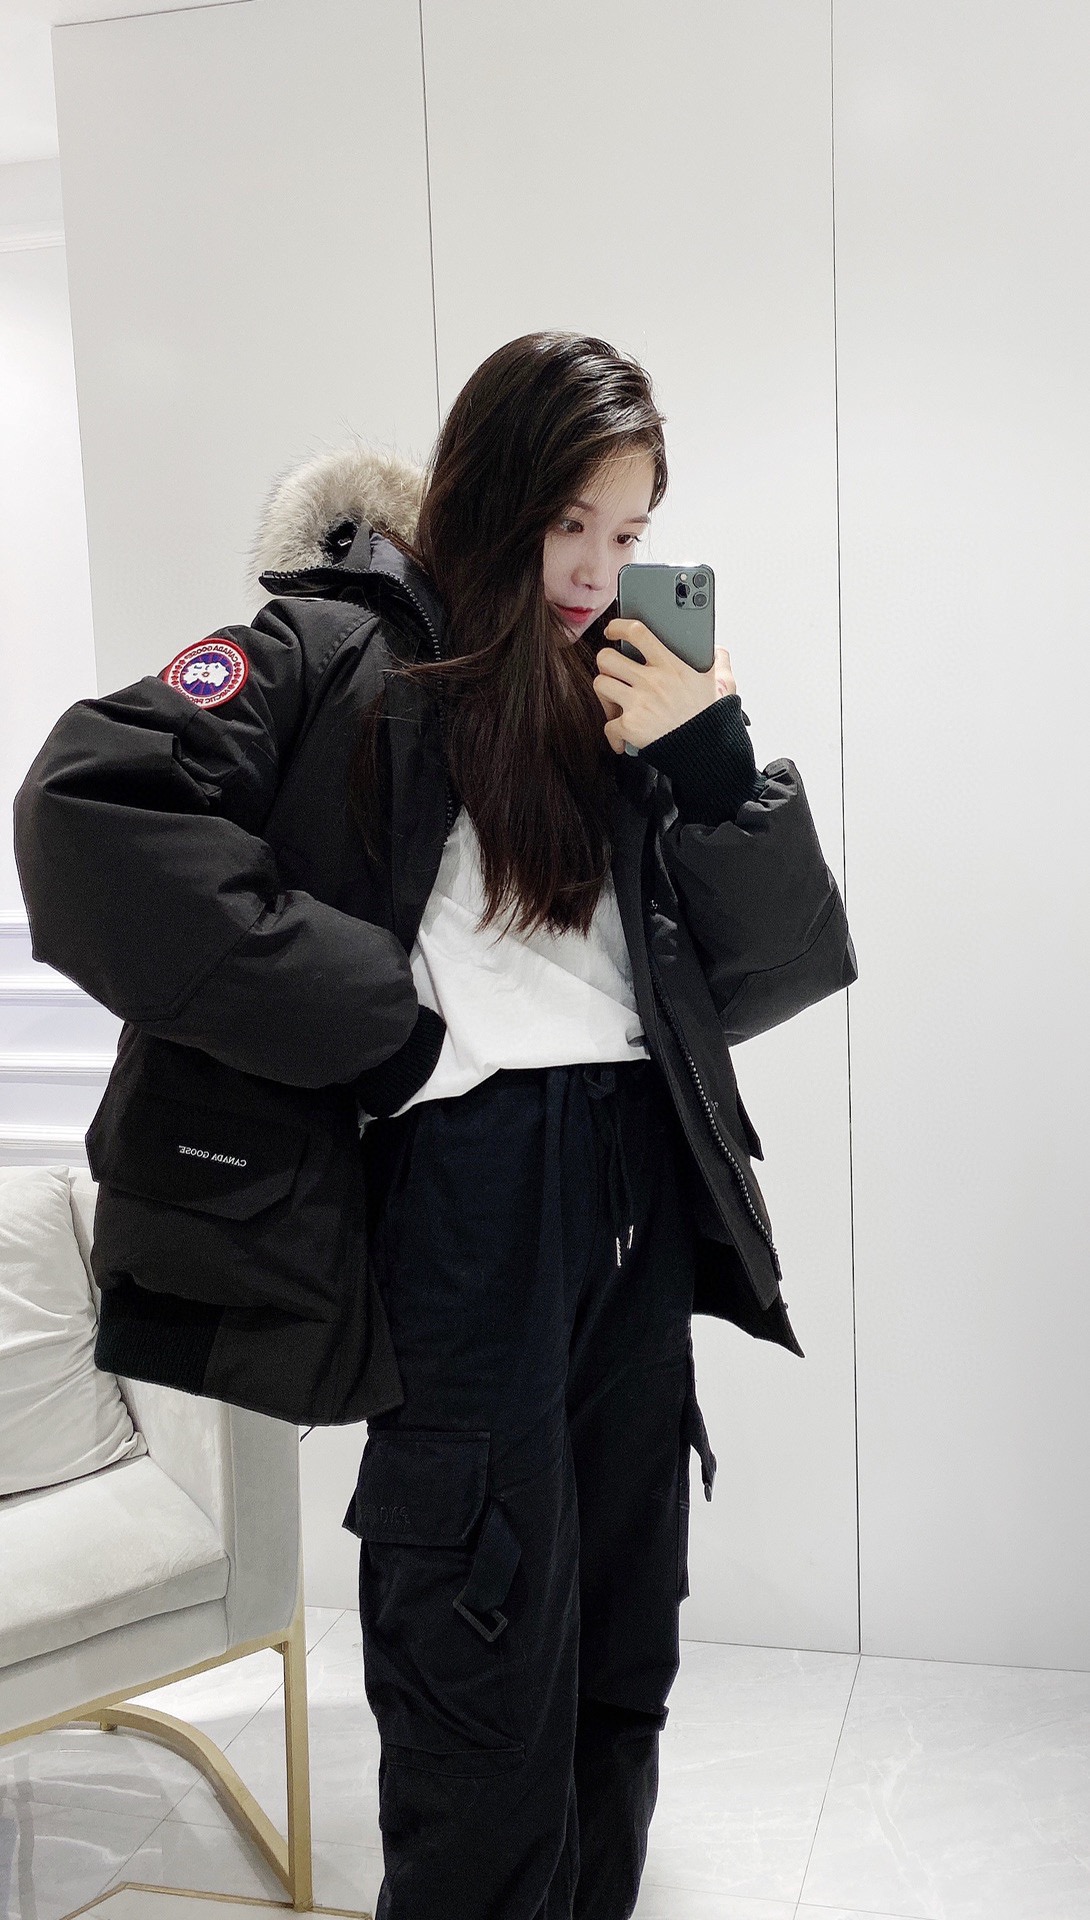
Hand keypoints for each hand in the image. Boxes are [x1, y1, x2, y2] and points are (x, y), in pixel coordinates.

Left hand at [593, 621, 736, 754]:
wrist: (707, 750)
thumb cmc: (712, 718)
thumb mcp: (722, 683)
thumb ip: (719, 662)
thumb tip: (717, 651)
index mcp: (670, 665)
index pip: (636, 632)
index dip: (618, 626)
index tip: (613, 631)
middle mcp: (651, 681)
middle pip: (606, 658)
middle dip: (606, 664)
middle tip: (614, 673)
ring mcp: (639, 703)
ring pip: (601, 685)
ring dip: (606, 695)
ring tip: (617, 703)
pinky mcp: (631, 726)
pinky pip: (608, 725)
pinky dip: (613, 734)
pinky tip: (623, 738)